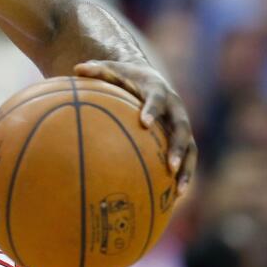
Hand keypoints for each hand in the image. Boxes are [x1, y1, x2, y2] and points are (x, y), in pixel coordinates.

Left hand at [74, 60, 197, 196]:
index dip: (152, 110)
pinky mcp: (182, 139)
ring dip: (186, 169)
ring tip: (178, 191)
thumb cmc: (125, 75)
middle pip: (182, 129)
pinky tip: (173, 198)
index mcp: (159, 90)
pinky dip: (182, 177)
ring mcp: (181, 125)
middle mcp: (176, 108)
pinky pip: (186, 160)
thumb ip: (96, 70)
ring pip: (190, 149)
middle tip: (168, 165)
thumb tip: (76, 68)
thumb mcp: (110, 69)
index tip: (144, 123)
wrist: (150, 78)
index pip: (157, 99)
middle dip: (177, 147)